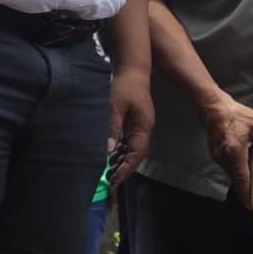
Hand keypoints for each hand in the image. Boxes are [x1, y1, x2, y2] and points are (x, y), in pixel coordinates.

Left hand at [106, 66, 152, 188]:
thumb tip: (109, 149)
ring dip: (122, 162)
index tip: (115, 180)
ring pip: (132, 150)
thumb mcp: (116, 106)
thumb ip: (113, 127)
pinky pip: (128, 142)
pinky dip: (120, 152)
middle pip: (136, 155)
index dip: (126, 169)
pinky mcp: (134, 123)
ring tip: (109, 173)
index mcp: (143, 127)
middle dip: (124, 169)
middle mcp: (144, 129)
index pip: (136, 154)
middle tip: (110, 182)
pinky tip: (111, 157)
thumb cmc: (126, 86)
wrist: (133, 71)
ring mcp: (140, 127)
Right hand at [200, 95, 252, 201]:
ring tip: (249, 153)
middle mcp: (224, 158)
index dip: (246, 193)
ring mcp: (217, 156)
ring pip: (232, 170)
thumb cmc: (236, 116)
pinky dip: (235, 161)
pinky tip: (241, 150)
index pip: (242, 179)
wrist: (214, 108)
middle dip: (247, 177)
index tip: (249, 204)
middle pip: (237, 176)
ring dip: (241, 168)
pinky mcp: (215, 153)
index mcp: (235, 153)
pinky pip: (227, 163)